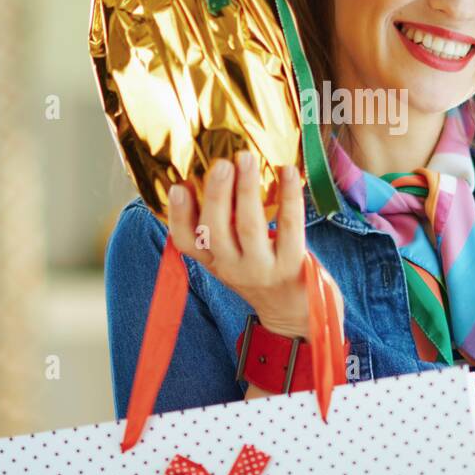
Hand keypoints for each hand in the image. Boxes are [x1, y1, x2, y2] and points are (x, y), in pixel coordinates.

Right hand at [167, 151, 324, 339]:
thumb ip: (221, 230)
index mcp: (215, 262)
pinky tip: (288, 172)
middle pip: (216, 232)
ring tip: (246, 159)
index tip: (178, 188)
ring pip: (249, 227)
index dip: (178, 216)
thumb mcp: (233, 259)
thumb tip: (210, 179)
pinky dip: (289, 196)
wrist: (295, 315)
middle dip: (216, 194)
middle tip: (222, 163)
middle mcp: (234, 268)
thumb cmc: (263, 275)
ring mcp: (263, 268)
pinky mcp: (292, 265)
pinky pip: (289, 226)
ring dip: (246, 190)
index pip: (187, 243)